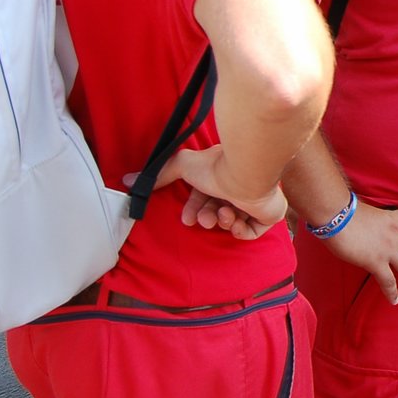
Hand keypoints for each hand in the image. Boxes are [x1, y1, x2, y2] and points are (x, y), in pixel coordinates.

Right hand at [150, 146, 286, 240]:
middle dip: (207, 218)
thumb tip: (128, 180)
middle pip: (218, 211)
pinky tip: (237, 221)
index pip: (206, 198)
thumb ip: (159, 174)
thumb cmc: (216, 168)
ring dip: (223, 221)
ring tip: (223, 214)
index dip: (194, 210)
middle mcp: (241, 186)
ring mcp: (257, 200)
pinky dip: (241, 230)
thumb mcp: (181, 165)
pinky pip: (253, 231)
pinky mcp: (269, 214)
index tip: (187, 220)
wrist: (246, 174)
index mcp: (223, 176)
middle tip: (204, 220)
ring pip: (234, 221)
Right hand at [323, 201, 397, 304]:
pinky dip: (392, 292)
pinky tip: (395, 301)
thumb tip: (372, 223)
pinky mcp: (375, 262)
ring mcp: (387, 248)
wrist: (334, 215)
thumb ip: (376, 218)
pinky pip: (388, 281)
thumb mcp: (367, 210)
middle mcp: (396, 233)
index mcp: (395, 217)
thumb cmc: (344, 209)